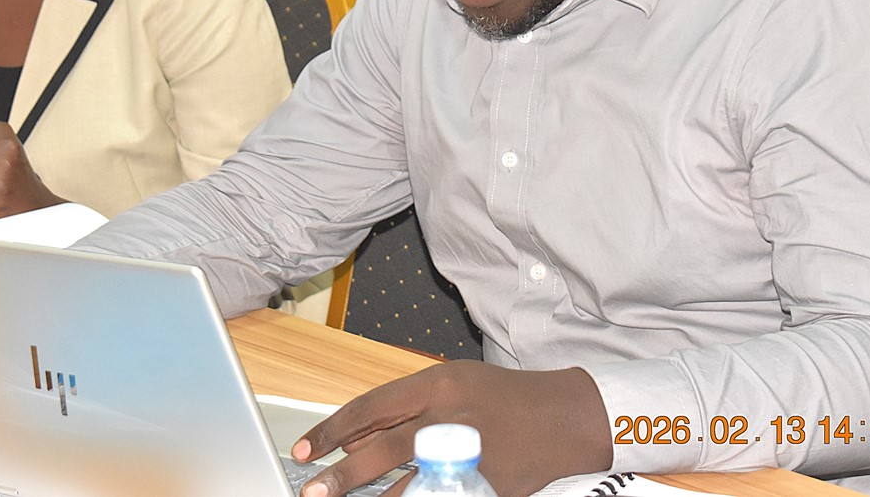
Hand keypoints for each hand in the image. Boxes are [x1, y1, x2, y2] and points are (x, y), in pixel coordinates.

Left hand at [292, 361, 611, 496]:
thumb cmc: (506, 398)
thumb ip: (405, 408)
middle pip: (382, 449)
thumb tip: (352, 437)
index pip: (370, 407)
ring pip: (407, 485)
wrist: (566, 418)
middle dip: (341, 475)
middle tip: (311, 492)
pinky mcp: (486, 482)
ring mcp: (469, 452)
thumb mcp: (454, 386)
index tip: (304, 451)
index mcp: (437, 384)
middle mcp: (450, 416)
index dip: (331, 430)